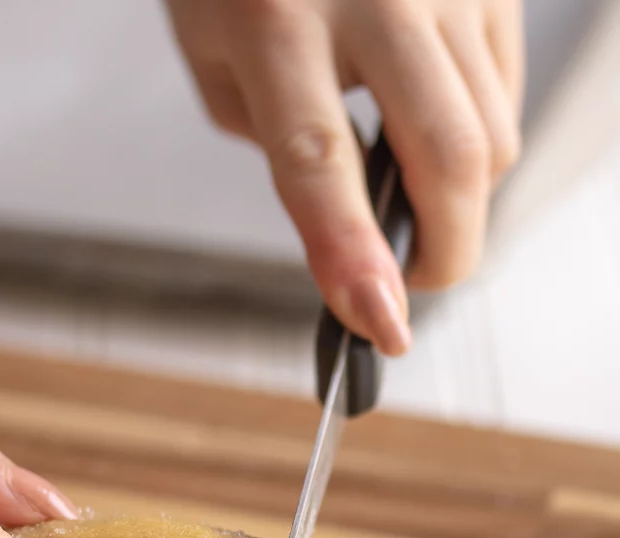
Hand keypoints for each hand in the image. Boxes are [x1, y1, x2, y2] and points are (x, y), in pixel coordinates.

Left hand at [166, 0, 523, 354]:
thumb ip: (277, 140)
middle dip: (443, 252)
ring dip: (457, 199)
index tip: (379, 325)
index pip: (321, 162)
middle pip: (451, 158)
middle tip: (411, 284)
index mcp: (276, 18)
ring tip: (408, 193)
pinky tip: (430, 127)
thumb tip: (351, 214)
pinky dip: (475, 139)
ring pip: (493, 134)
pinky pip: (505, 90)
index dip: (353, 256)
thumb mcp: (215, 53)